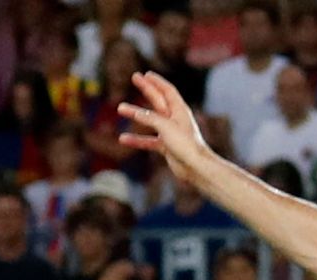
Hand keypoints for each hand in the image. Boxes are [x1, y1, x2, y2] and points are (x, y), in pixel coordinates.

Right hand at [118, 70, 215, 186]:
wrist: (196, 168)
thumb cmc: (186, 145)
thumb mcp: (165, 126)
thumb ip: (149, 117)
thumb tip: (133, 112)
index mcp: (179, 110)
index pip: (167, 91)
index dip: (157, 81)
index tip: (147, 74)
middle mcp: (175, 120)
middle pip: (158, 100)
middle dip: (146, 89)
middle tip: (135, 77)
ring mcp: (171, 133)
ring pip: (150, 121)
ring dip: (136, 114)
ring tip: (120, 108)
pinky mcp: (167, 147)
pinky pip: (149, 141)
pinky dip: (137, 139)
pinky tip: (124, 139)